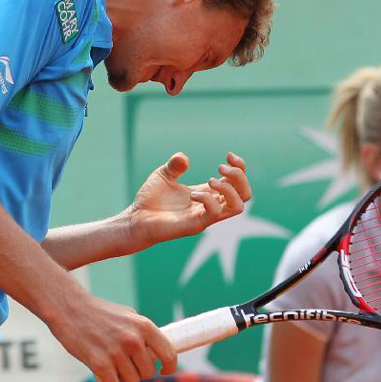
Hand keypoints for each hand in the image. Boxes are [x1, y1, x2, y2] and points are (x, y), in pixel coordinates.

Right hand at [49, 291, 175, 381]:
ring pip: (132, 381)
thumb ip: (143, 333)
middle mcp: (133, 339)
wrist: (70, 308)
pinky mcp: (100, 364)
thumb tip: (157, 352)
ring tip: (112, 363)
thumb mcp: (128, 316)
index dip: (169, 366)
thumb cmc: (98, 312)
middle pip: (149, 372)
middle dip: (139, 371)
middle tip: (126, 363)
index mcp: (143, 325)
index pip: (168, 353)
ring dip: (123, 377)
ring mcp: (117, 352)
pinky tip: (104, 372)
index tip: (165, 370)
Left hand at [127, 152, 251, 246]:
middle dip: (239, 177)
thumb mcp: (163, 175)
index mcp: (208, 193)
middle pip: (245, 194)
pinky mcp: (196, 225)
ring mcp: (205, 217)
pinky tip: (192, 194)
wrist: (135, 219)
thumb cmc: (150, 200)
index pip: (238, 183)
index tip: (228, 155)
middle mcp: (211, 206)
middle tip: (220, 167)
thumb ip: (174, 165)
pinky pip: (214, 213)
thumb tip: (184, 158)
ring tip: (211, 179)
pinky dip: (208, 198)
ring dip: (229, 188)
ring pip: (237, 206)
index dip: (240, 168)